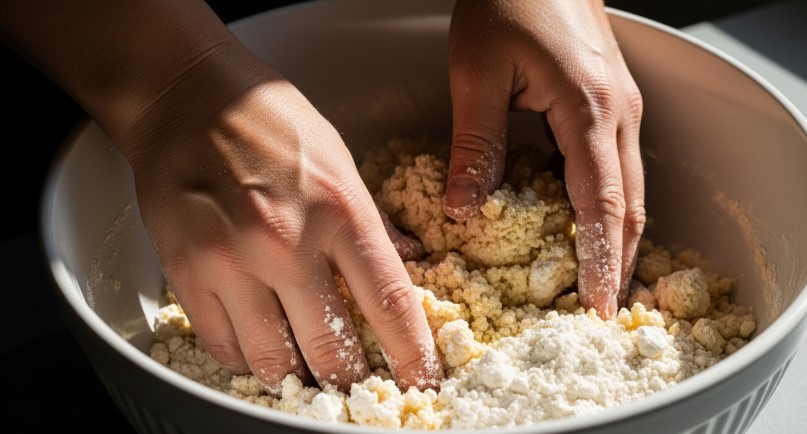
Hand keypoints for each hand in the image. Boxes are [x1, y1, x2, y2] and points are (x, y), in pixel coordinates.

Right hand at [118, 43, 441, 393]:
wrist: (184, 97)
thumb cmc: (267, 120)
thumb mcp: (341, 161)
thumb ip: (372, 223)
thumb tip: (406, 262)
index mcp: (340, 211)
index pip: (389, 304)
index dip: (412, 356)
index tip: (421, 380)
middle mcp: (287, 243)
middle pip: (332, 349)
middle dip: (352, 380)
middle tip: (358, 384)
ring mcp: (231, 261)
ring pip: (273, 362)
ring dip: (296, 376)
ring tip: (307, 372)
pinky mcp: (187, 273)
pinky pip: (223, 347)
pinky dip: (247, 360)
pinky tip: (260, 348)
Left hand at [444, 0, 644, 317]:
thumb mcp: (478, 72)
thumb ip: (476, 142)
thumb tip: (466, 209)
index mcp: (589, 109)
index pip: (603, 204)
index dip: (601, 260)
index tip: (595, 306)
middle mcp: (617, 112)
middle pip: (629, 204)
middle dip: (618, 260)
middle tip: (600, 308)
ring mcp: (619, 105)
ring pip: (628, 186)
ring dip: (616, 235)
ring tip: (597, 278)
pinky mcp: (607, 100)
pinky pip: (614, 163)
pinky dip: (605, 203)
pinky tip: (584, 222)